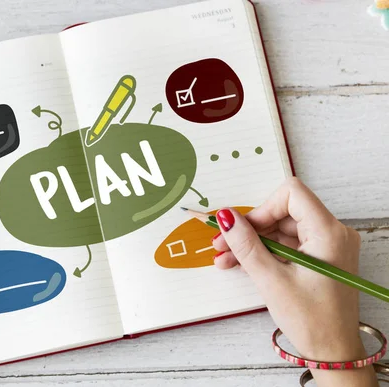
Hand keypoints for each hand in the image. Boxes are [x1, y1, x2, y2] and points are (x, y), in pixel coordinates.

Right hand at [212, 177, 377, 385]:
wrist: (332, 352)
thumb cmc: (312, 320)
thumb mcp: (271, 280)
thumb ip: (246, 245)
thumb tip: (226, 218)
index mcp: (328, 233)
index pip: (291, 194)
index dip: (262, 208)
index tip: (241, 229)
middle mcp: (332, 233)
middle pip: (283, 213)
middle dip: (251, 228)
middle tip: (222, 244)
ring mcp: (327, 246)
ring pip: (282, 230)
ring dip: (253, 242)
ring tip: (226, 258)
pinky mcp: (320, 257)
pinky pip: (288, 245)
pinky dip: (265, 252)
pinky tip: (241, 263)